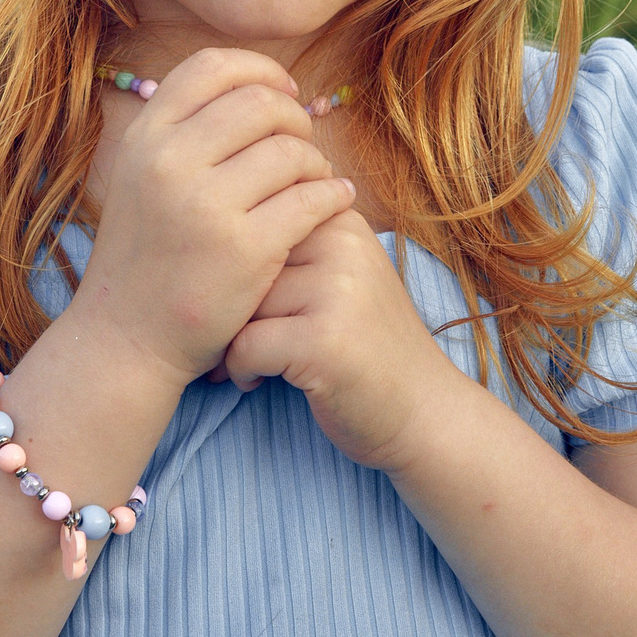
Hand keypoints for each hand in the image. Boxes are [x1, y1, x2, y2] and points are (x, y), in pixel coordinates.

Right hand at [67, 49, 356, 389]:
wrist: (127, 340)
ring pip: (292, 151)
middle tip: (302, 146)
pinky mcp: (246, 250)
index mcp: (145, 138)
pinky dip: (333, 195)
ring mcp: (207, 207)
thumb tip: (259, 88)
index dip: (259, 70)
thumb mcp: (141, 179)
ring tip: (316, 180)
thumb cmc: (146, 256)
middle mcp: (169, 164)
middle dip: (294, 117)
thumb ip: (184, 133)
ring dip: (316, 162)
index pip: (212, 66)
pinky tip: (334, 202)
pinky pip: (312, 199)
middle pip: (261, 102)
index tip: (283, 91)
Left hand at [222, 209, 459, 471]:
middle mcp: (343, 247)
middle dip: (228, 307)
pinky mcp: (323, 341)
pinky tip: (256, 381)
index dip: (238, 270)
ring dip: (230, 341)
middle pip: (245, 264)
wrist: (424, 412)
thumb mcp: (343, 280)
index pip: (257, 226)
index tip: (244, 304)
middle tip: (229, 340)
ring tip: (248, 363)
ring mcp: (336, 292)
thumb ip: (296, 250)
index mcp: (343, 225)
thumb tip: (212, 233)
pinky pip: (245, 345)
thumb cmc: (368, 349)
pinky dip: (240, 370)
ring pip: (240, 304)